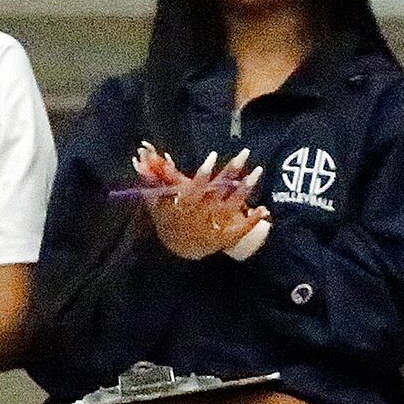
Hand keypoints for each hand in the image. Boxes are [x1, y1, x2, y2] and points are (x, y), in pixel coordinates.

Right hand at [139, 148, 268, 259]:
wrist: (178, 251)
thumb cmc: (168, 222)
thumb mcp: (157, 203)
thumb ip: (150, 181)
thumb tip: (138, 157)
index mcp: (185, 206)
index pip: (194, 188)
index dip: (203, 174)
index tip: (213, 156)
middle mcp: (200, 215)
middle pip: (218, 191)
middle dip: (231, 171)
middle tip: (244, 153)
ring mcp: (214, 226)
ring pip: (232, 205)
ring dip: (245, 189)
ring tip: (258, 171)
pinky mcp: (224, 238)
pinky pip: (240, 229)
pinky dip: (252, 220)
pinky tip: (265, 209)